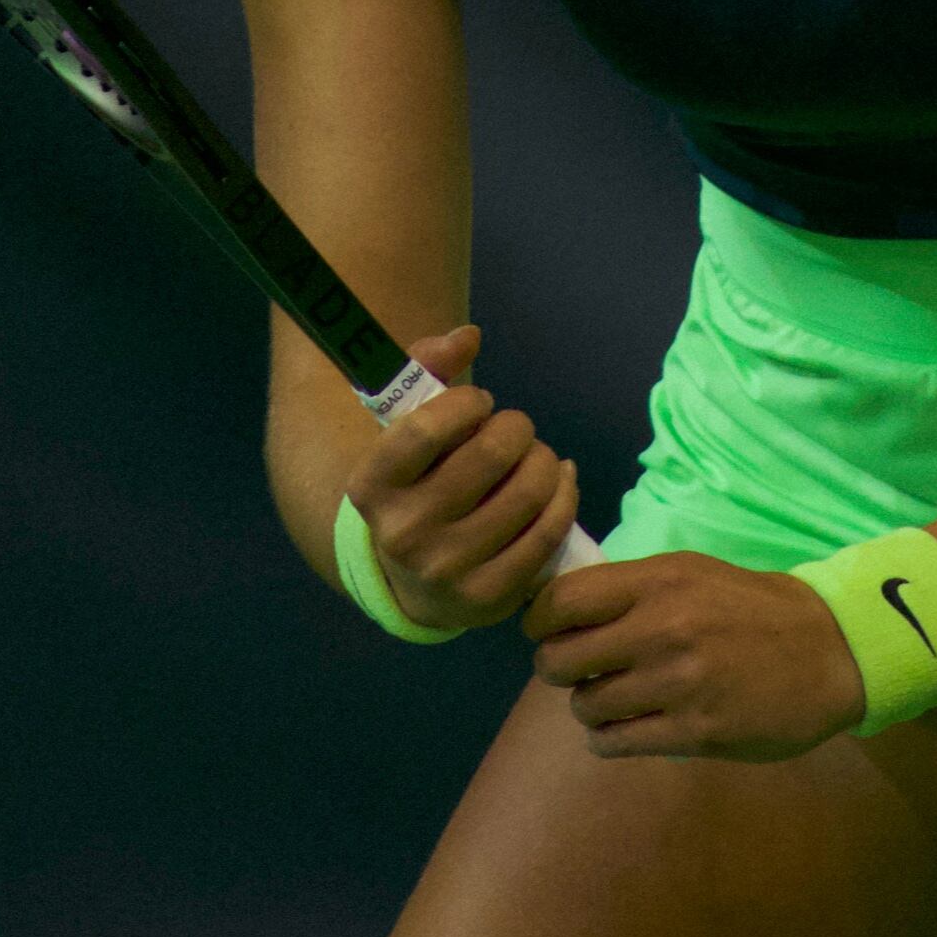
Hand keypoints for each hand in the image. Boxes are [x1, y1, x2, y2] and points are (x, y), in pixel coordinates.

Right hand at [344, 326, 579, 633]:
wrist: (411, 579)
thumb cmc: (416, 483)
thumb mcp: (404, 428)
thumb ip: (426, 369)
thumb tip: (468, 338)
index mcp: (371, 485)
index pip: (427, 426)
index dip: (468, 404)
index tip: (479, 405)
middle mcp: (402, 532)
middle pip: (491, 454)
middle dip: (516, 428)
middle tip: (514, 431)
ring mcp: (446, 571)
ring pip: (527, 492)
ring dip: (545, 460)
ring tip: (535, 458)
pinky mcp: (489, 598)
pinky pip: (548, 531)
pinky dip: (565, 495)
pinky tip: (559, 482)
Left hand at [522, 551, 869, 760]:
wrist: (829, 651)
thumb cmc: (752, 607)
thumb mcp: (691, 573)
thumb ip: (631, 588)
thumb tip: (562, 608)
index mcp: (657, 582)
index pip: (561, 602)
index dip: (539, 622)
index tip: (546, 632)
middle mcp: (660, 629)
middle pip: (559, 660)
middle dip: (557, 669)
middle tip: (578, 671)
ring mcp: (677, 684)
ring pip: (585, 706)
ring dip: (589, 706)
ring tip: (613, 700)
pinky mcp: (694, 731)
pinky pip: (616, 743)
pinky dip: (609, 739)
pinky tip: (629, 728)